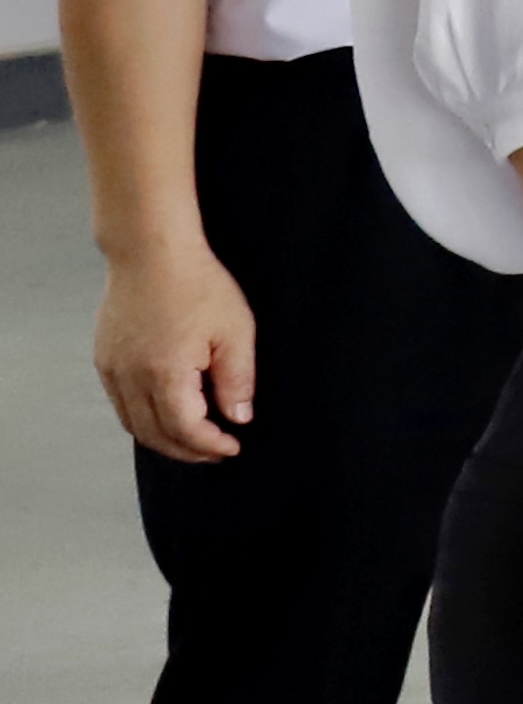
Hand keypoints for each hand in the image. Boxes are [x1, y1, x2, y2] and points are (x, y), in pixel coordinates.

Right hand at [95, 237, 256, 462]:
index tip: (232, 447)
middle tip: (215, 452)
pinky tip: (165, 413)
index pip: (185, 430)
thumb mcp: (234, 331)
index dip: (210, 445)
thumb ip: (237, 380)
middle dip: (187, 450)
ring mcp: (112, 369)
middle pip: (154, 435)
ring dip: (163, 439)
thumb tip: (239, 417)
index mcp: (164, 373)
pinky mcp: (104, 359)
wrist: (151, 252)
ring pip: (133, 424)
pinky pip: (121, 403)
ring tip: (193, 439)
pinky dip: (142, 418)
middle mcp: (130, 377)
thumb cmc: (196, 283)